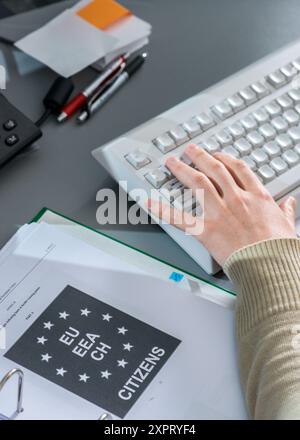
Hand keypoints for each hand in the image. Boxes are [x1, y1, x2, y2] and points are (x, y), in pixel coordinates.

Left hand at [147, 144, 297, 266]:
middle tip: (189, 150)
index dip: (225, 158)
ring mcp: (219, 212)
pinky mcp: (206, 230)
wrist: (270, 265)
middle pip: (214, 169)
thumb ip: (286, 211)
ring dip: (182, 169)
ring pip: (197, 182)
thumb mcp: (288, 225)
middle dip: (199, 156)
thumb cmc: (279, 248)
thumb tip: (290, 203)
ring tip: (172, 162)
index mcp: (256, 197)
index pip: (238, 169)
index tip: (218, 155)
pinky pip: (179, 218)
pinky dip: (160, 210)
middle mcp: (235, 199)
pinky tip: (147, 202)